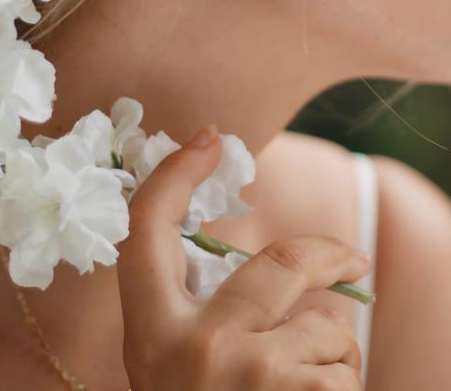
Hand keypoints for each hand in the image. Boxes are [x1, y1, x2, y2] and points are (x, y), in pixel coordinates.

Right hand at [117, 124, 369, 389]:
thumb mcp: (170, 366)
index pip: (150, 230)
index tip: (209, 137)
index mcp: (152, 333)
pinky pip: (346, 371)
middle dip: (327, 258)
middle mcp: (198, 347)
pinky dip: (341, 379)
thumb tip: (274, 266)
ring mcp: (251, 376)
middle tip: (353, 258)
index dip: (175, 173)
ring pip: (326, 325)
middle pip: (282, 263)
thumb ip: (198, 312)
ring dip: (330, 346)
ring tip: (305, 376)